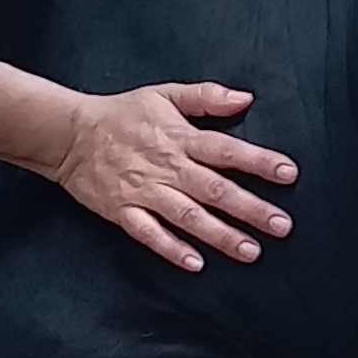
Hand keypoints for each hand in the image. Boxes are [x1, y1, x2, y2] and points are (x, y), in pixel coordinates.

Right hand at [41, 82, 298, 269]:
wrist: (70, 134)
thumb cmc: (122, 114)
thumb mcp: (164, 94)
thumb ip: (206, 97)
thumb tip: (245, 98)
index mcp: (180, 137)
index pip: (227, 150)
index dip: (258, 161)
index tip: (288, 174)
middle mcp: (167, 167)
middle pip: (215, 189)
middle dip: (250, 208)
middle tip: (281, 226)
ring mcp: (145, 192)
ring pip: (188, 216)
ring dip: (220, 235)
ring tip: (251, 251)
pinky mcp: (123, 211)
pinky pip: (149, 233)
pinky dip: (170, 248)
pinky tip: (195, 263)